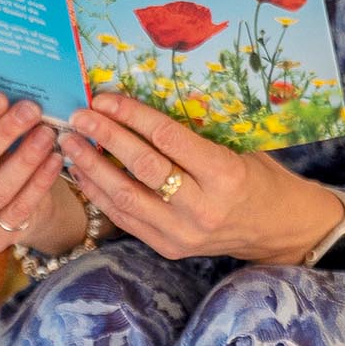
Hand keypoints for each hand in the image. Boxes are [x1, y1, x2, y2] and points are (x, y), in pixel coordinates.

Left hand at [58, 93, 340, 262]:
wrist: (275, 228)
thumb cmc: (257, 176)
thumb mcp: (237, 146)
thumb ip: (195, 131)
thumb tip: (141, 100)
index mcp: (225, 174)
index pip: (168, 139)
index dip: (132, 115)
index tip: (105, 98)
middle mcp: (202, 207)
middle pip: (142, 166)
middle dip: (105, 137)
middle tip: (78, 116)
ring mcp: (182, 233)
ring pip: (125, 196)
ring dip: (91, 167)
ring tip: (69, 143)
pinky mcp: (168, 247)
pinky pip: (124, 219)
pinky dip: (99, 193)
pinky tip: (82, 172)